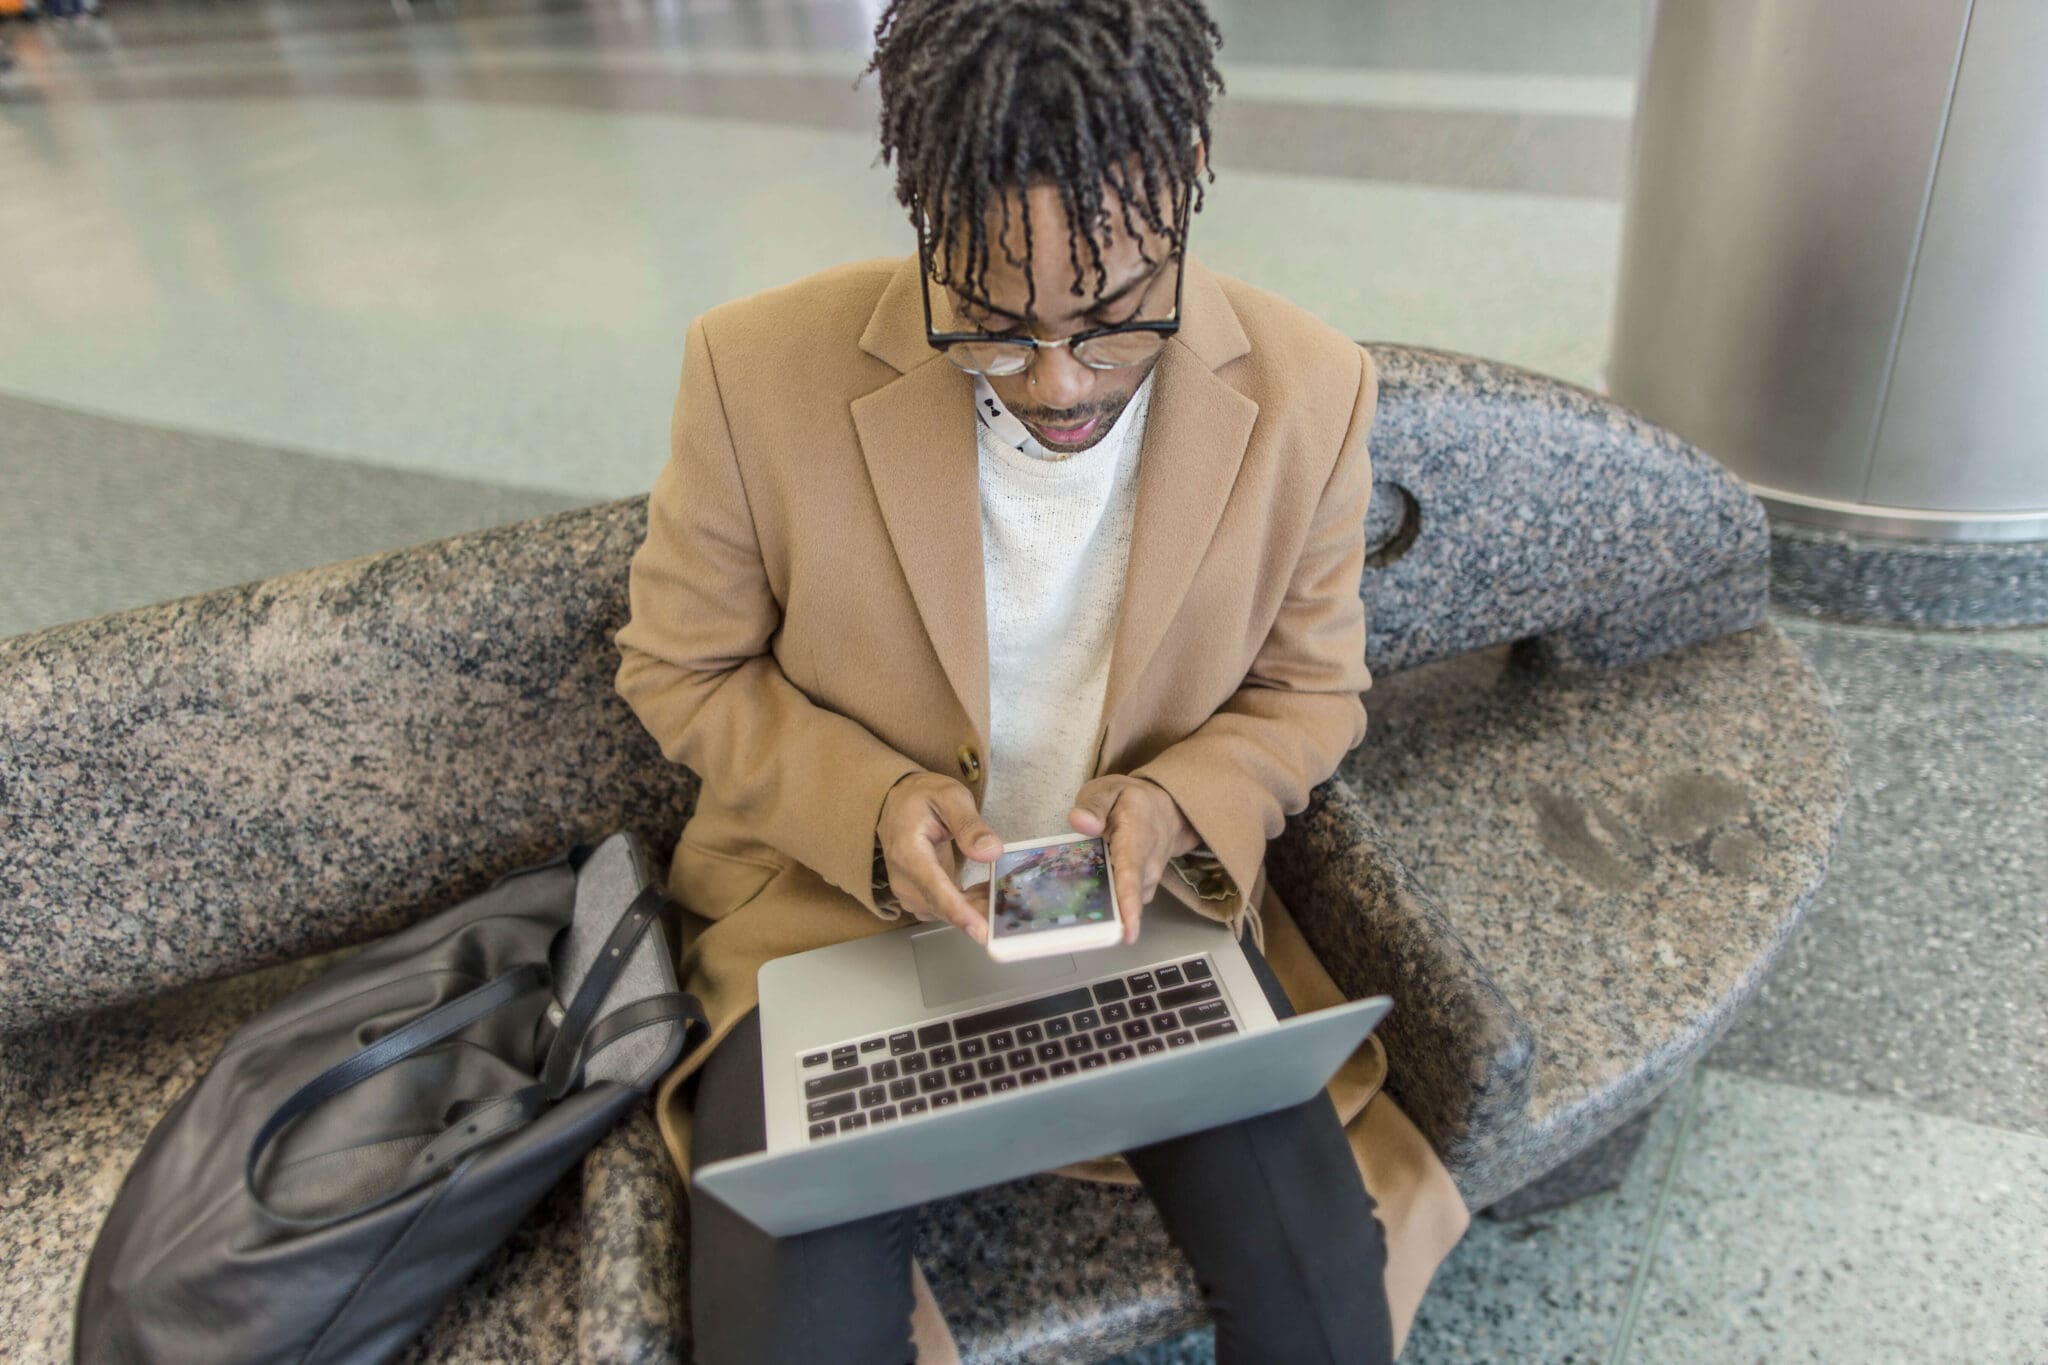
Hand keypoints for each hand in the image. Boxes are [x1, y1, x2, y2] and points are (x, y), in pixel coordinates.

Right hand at [876, 772, 1002, 943]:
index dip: (958, 912)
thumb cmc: (922, 797)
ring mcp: (909, 890)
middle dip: (978, 913)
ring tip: (1003, 893)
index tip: (980, 931)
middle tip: (1012, 909)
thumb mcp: (949, 797)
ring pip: (946, 912)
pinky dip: (970, 905)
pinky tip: (988, 891)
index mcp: (908, 852)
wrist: (896, 803)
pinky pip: (947, 909)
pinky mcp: (919, 895)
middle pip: (942, 907)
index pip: (933, 888)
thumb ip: (969, 824)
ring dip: (976, 908)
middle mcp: (903, 878)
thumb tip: (991, 852)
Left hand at [1068, 776, 1200, 944]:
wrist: (1166, 809)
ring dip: (1104, 908)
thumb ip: (1093, 805)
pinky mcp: (1144, 889)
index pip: (1132, 873)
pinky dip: (1107, 904)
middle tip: (1076, 926)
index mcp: (1137, 837)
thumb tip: (1078, 822)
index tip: (1127, 931)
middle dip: (1107, 914)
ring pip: (1125, 902)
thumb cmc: (1130, 801)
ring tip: (1075, 913)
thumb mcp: (1109, 790)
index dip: (1129, 903)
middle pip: (1129, 897)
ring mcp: (1149, 880)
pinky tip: (1086, 901)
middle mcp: (1148, 864)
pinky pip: (1125, 903)